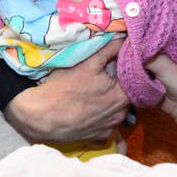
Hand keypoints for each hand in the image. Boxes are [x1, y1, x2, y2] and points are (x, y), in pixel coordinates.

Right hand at [4, 40, 128, 142]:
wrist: (41, 117)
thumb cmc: (64, 88)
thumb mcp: (87, 64)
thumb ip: (109, 50)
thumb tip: (124, 39)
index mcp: (122, 95)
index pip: (134, 79)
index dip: (127, 69)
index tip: (117, 64)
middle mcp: (121, 115)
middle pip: (127, 95)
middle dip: (119, 85)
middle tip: (105, 77)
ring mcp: (111, 128)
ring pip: (118, 110)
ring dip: (112, 101)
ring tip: (95, 93)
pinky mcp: (100, 138)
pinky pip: (107, 124)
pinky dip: (102, 117)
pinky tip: (90, 110)